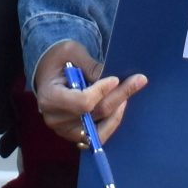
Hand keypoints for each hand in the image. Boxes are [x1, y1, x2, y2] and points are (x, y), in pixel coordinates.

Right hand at [32, 39, 146, 146]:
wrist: (48, 72)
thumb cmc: (59, 59)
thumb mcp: (72, 52)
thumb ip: (90, 65)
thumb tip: (113, 78)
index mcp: (49, 97)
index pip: (82, 102)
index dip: (102, 92)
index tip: (116, 78)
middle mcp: (55, 119)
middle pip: (93, 115)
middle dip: (118, 97)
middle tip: (138, 81)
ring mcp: (65, 131)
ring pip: (99, 130)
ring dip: (117, 113)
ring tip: (127, 95)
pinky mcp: (74, 136)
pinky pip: (98, 136)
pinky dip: (111, 123)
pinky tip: (119, 106)